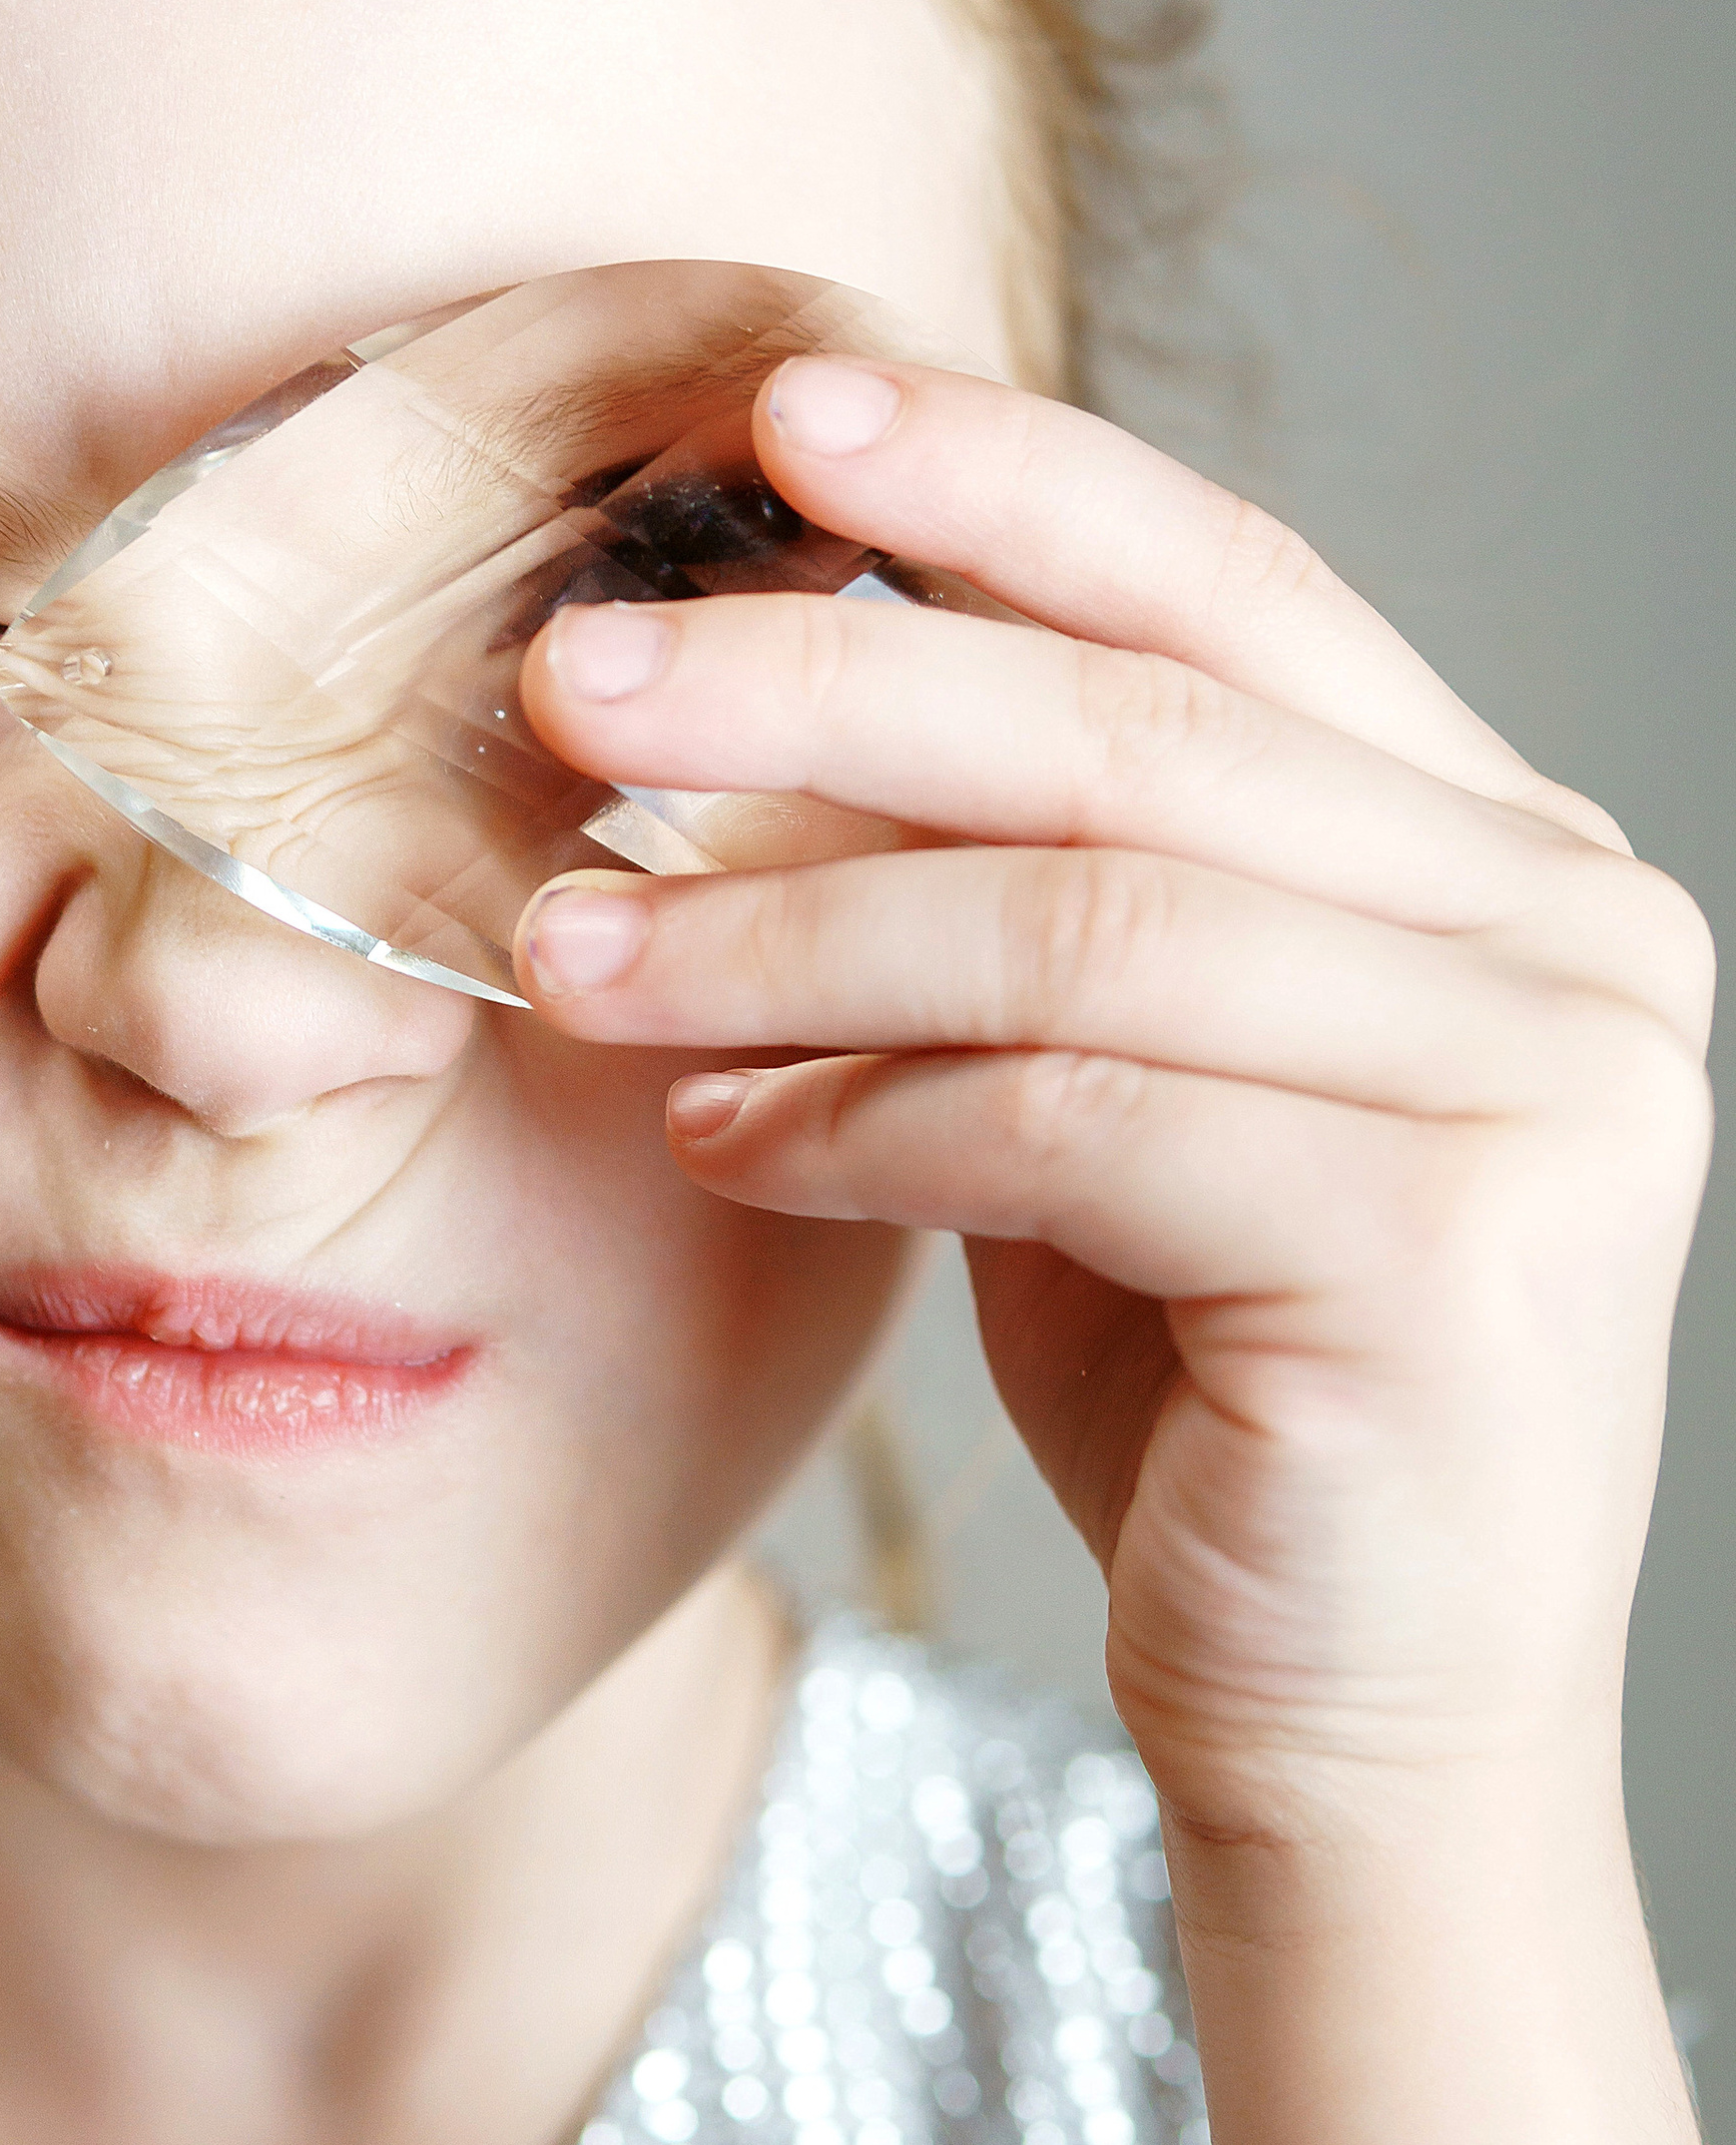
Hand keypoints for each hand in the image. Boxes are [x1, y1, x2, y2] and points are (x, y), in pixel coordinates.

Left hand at [514, 359, 1714, 1868]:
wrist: (1357, 1736)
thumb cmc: (1214, 1390)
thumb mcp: (1097, 1085)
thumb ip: (1006, 890)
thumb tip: (741, 692)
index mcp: (1506, 854)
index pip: (1239, 595)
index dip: (1007, 483)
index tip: (777, 408)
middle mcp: (1575, 935)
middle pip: (1139, 733)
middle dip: (820, 688)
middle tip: (573, 684)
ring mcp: (1551, 1087)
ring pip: (1085, 922)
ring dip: (785, 930)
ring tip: (570, 957)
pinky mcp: (1462, 1251)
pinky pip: (1081, 1116)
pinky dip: (865, 1116)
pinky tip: (718, 1141)